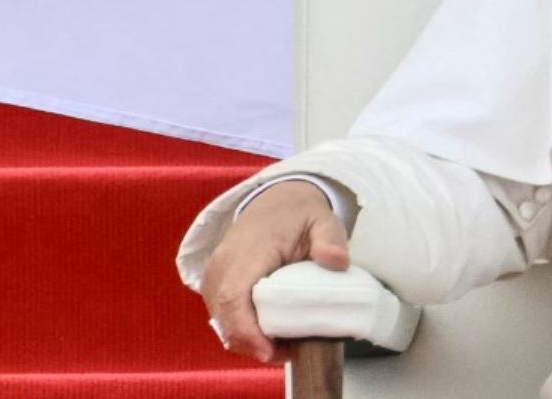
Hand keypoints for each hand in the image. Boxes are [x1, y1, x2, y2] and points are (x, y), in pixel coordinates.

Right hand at [200, 180, 351, 363]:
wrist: (274, 199)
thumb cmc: (299, 213)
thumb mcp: (323, 219)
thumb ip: (330, 239)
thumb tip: (337, 262)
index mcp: (249, 250)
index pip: (234, 296)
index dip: (247, 330)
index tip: (269, 351)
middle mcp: (224, 263)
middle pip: (225, 316)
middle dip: (251, 343)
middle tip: (286, 353)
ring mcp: (215, 273)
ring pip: (220, 319)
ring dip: (246, 338)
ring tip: (281, 345)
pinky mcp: (214, 281)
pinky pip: (221, 313)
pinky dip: (240, 328)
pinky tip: (267, 333)